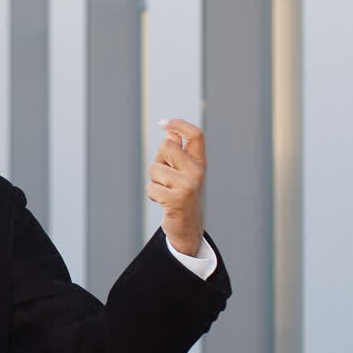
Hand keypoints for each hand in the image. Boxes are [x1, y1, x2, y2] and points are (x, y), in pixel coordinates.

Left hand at [146, 118, 205, 256]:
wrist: (188, 228)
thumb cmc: (182, 195)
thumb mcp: (183, 172)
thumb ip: (177, 152)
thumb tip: (169, 132)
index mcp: (200, 162)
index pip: (196, 135)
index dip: (179, 125)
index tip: (163, 124)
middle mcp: (198, 171)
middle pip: (167, 146)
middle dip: (159, 159)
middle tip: (165, 176)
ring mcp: (188, 185)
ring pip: (155, 168)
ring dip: (154, 180)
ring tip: (166, 191)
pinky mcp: (177, 199)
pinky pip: (151, 187)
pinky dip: (152, 194)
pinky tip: (163, 202)